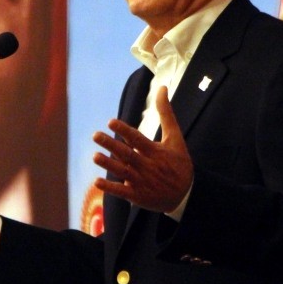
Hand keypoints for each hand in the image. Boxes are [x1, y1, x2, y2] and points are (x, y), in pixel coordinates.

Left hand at [93, 86, 193, 212]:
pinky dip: (110, 188)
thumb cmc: (179, 162)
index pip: (137, 139)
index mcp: (155, 151)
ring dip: (108, 164)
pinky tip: (97, 182)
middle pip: (127, 155)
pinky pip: (122, 192)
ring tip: (95, 156)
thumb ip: (165, 113)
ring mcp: (142, 182)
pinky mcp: (137, 195)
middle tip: (95, 136)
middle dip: (111, 145)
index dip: (124, 131)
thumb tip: (162, 88)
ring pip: (122, 172)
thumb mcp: (175, 137)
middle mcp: (147, 166)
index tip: (111, 122)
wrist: (186, 194)